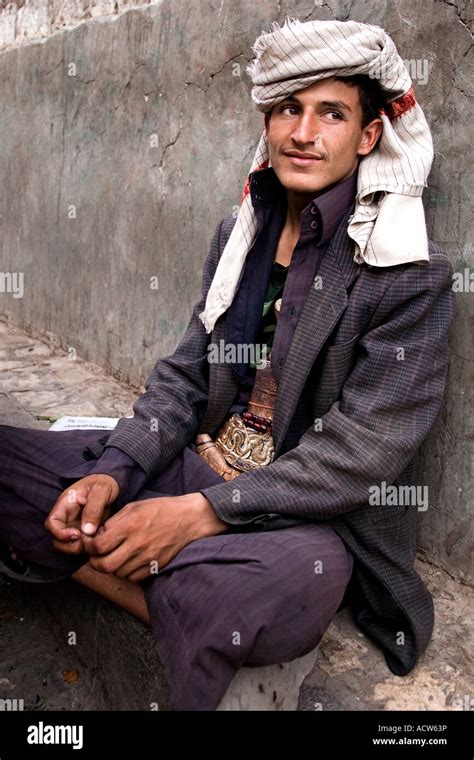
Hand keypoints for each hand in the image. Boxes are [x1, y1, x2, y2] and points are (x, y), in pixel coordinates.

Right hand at [45, 474, 119, 554]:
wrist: (112, 484)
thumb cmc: (103, 483)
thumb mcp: (101, 491)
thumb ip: (93, 509)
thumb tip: (87, 531)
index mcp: (65, 505)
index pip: (51, 523)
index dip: (60, 534)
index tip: (77, 534)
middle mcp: (67, 518)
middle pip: (58, 540)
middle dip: (71, 545)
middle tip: (88, 540)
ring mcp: (75, 526)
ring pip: (69, 545)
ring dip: (81, 547)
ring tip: (97, 537)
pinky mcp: (85, 532)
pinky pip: (82, 544)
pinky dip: (90, 546)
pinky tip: (102, 537)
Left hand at [83, 493, 227, 581]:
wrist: (189, 519)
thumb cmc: (160, 509)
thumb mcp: (134, 507)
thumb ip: (114, 522)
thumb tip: (96, 536)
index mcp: (129, 526)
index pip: (97, 546)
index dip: (88, 546)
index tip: (90, 543)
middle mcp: (137, 544)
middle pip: (104, 565)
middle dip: (95, 561)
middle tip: (97, 554)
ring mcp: (147, 558)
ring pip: (117, 573)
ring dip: (112, 566)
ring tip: (116, 554)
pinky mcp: (156, 566)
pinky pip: (132, 577)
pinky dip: (126, 571)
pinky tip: (129, 560)